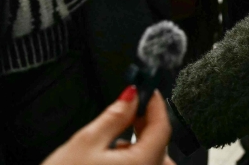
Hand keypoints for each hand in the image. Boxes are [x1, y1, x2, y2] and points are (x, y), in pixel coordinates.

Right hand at [41, 87, 174, 164]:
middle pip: (161, 147)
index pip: (163, 128)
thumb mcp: (85, 143)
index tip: (148, 91)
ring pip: (152, 163)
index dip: (156, 105)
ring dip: (141, 147)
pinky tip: (114, 160)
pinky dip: (133, 163)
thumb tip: (131, 96)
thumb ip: (114, 117)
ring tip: (117, 139)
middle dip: (148, 127)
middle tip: (132, 110)